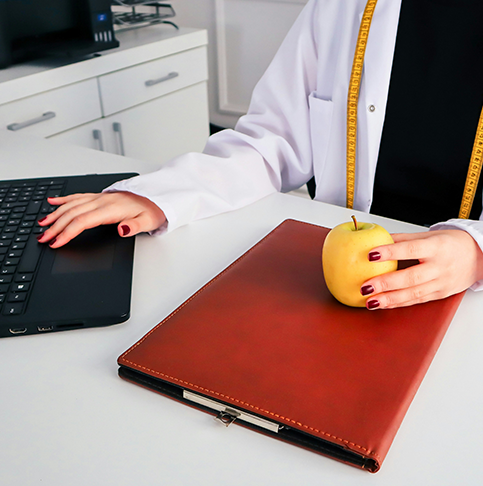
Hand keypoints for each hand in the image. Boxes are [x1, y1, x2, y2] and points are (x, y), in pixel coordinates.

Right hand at [36, 192, 165, 247]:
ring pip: (72, 205)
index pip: (83, 221)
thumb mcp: (148, 222)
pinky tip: (52, 202)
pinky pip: (78, 196)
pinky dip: (64, 199)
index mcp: (111, 209)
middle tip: (43, 238)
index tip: (56, 242)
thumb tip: (122, 229)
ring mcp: (100, 198)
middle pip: (73, 214)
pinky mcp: (100, 197)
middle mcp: (102, 201)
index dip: (67, 232)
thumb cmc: (152, 211)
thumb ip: (134, 227)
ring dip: (55, 214)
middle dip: (55, 226)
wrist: (157, 197)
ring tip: (42, 224)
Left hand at [360, 229, 482, 308]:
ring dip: (389, 300)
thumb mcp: (428, 236)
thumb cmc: (450, 244)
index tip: (370, 254)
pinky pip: (417, 300)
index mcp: (436, 247)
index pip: (411, 249)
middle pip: (410, 277)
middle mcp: (439, 267)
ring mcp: (441, 283)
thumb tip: (376, 238)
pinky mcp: (440, 295)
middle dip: (385, 284)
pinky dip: (399, 304)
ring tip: (370, 301)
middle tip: (365, 287)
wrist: (478, 256)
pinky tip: (383, 304)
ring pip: (413, 294)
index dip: (390, 252)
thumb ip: (402, 239)